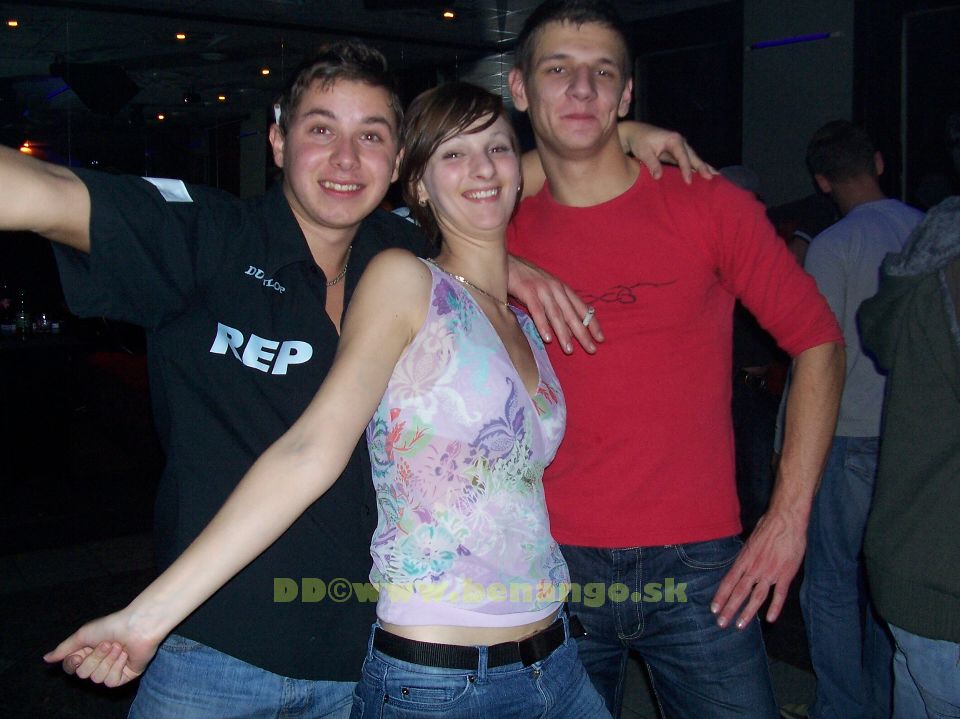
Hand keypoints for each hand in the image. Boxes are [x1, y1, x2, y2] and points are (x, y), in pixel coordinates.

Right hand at [44, 611, 158, 686]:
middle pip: (83, 674)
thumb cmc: (111, 626)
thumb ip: (64, 649)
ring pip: (97, 678)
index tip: (80, 653)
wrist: (137, 626)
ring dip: (107, 660)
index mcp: (87, 653)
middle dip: (95, 657)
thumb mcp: (83, 635)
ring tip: (119, 646)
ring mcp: (111, 670)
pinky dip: (117, 666)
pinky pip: (111, 681)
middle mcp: (98, 663)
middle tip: (107, 643)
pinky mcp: (124, 676)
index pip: (71, 669)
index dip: (74, 663)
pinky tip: (125, 655)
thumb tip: (45, 659)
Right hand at [506, 256, 602, 353]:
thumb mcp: (546, 290)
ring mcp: (542, 289)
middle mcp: (556, 288)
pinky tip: (547, 338)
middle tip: (592, 349)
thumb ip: (557, 307)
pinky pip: (537, 311)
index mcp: (562, 288)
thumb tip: (568, 329)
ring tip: (570, 350)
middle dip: (583, 333)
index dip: (592, 323)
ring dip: (564, 334)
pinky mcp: (528, 291)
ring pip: (556, 315)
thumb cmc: (525, 279)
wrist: (506, 262)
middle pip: (572, 314)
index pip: (582, 307)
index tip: (601, 338)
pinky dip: (543, 325)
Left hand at [618, 121, 716, 183]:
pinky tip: (705, 173)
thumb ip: (652, 163)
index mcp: (673, 139)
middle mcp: (680, 141)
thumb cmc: (639, 141)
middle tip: (712, 178)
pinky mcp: (677, 152)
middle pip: (693, 156)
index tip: (689, 182)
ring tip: (716, 176)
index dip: (686, 169)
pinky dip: (697, 167)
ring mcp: (680, 146)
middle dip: (703, 167)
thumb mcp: (644, 152)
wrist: (635, 133)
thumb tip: (658, 177)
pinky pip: (689, 161)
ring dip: (704, 167)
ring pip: (694, 158)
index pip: (682, 156)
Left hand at [709, 510, 805, 628]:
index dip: (720, 597)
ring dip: (747, 612)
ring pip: (756, 597)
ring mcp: (770, 573)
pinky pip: (779, 594)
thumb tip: (741, 565)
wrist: (786, 520)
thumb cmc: (767, 527)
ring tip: (740, 626)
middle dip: (729, 609)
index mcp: (744, 560)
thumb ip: (746, 556)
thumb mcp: (750, 541)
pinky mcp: (786, 575)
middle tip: (721, 624)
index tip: (714, 609)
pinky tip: (769, 619)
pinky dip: (775, 607)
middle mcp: (754, 568)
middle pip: (739, 593)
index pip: (728, 582)